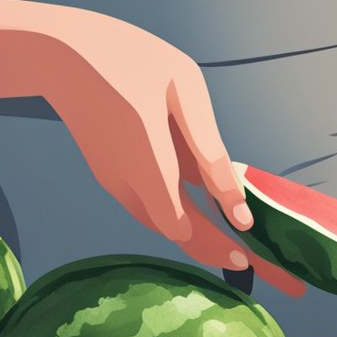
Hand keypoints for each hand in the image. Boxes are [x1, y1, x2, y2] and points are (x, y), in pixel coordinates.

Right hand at [45, 13, 302, 294]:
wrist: (61, 56)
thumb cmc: (130, 59)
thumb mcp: (183, 87)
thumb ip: (208, 148)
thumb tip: (236, 204)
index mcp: (149, 158)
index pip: (184, 224)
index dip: (216, 243)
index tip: (248, 254)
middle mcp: (128, 183)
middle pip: (179, 235)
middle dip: (224, 257)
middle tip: (275, 280)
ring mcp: (116, 185)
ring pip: (165, 226)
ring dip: (204, 241)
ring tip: (253, 255)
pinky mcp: (113, 180)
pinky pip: (153, 209)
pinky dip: (185, 221)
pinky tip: (214, 223)